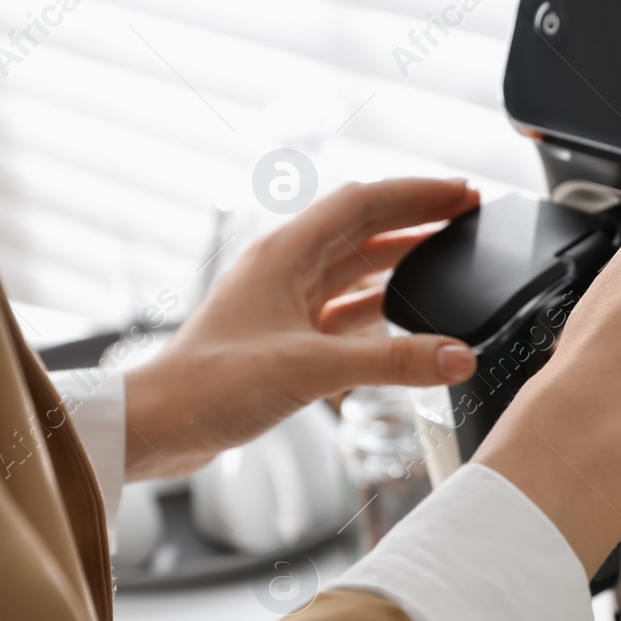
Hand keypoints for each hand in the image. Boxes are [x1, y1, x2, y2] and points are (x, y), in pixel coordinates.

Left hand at [124, 178, 481, 480]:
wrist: (156, 426)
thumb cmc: (208, 385)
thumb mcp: (310, 369)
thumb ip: (390, 362)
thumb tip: (456, 356)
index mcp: (284, 254)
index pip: (364, 202)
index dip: (417, 193)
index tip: (463, 195)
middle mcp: (284, 270)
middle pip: (362, 228)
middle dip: (415, 219)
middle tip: (464, 218)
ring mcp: (282, 304)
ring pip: (352, 268)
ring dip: (398, 258)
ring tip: (445, 257)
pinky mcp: (282, 339)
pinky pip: (341, 310)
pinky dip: (377, 306)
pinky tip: (403, 314)